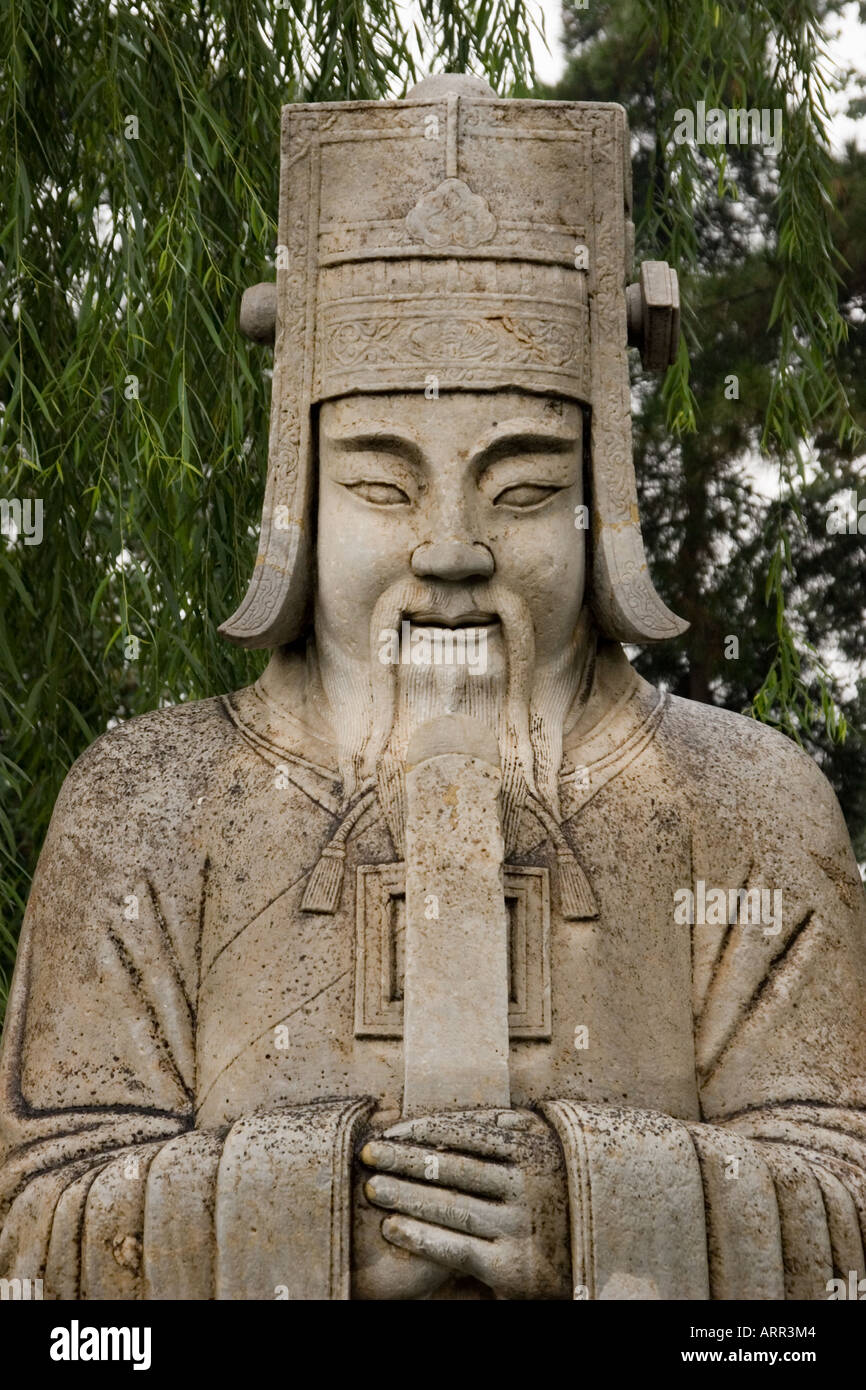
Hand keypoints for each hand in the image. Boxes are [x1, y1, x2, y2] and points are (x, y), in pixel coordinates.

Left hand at [359, 1108, 571, 1299]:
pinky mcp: (513, 1266)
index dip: (421, 1131)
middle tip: (367, 1156)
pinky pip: (457, 1248)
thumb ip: (504, 1127)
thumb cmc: (558, 1190)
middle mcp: (528, 1183)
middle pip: (452, 1168)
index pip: (465, 1133)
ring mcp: (520, 1224)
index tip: (388, 1131)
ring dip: (405, 1197)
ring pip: (450, 1206)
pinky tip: (394, 1228)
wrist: (595, 1251)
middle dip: (403, 1160)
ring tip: (372, 1189)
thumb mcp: (544, 1147)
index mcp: (532, 1147)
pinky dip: (422, 1238)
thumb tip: (451, 1115)